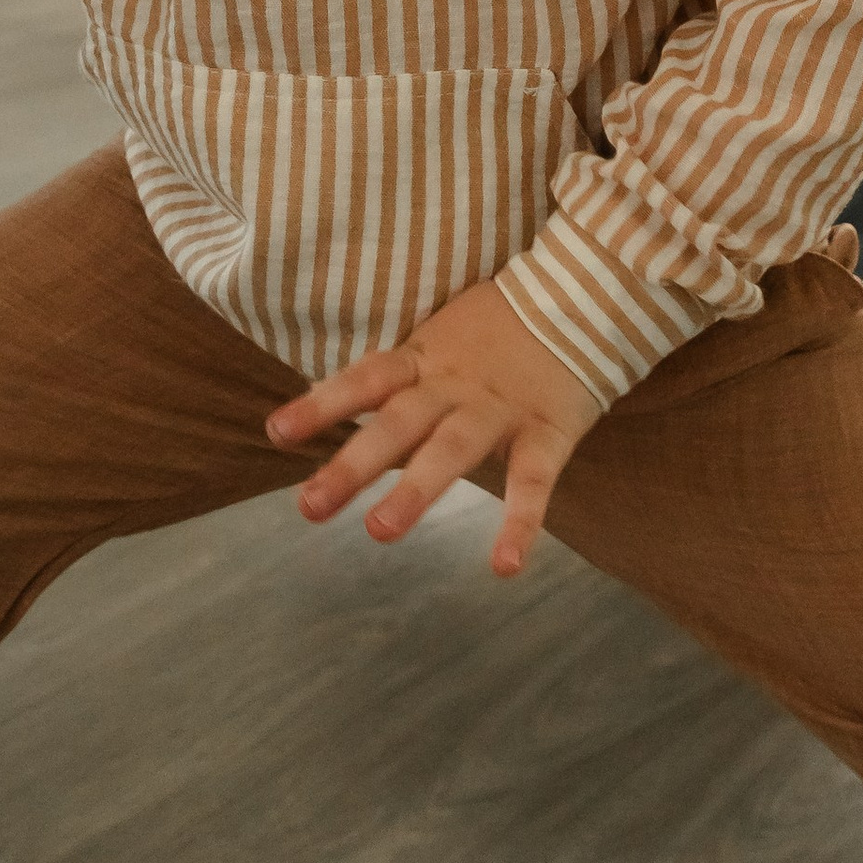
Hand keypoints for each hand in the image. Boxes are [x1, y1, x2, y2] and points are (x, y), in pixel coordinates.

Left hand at [266, 275, 603, 577]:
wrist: (585, 294)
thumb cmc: (499, 329)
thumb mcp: (439, 339)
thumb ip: (393, 377)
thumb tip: (329, 405)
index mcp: (425, 359)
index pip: (365, 379)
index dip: (322, 404)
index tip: (276, 433)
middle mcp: (454, 385)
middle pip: (398, 422)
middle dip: (353, 464)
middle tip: (309, 506)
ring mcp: (500, 409)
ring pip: (453, 449)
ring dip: (416, 490)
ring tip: (380, 532)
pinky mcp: (548, 431)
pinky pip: (533, 481)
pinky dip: (521, 523)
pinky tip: (504, 568)